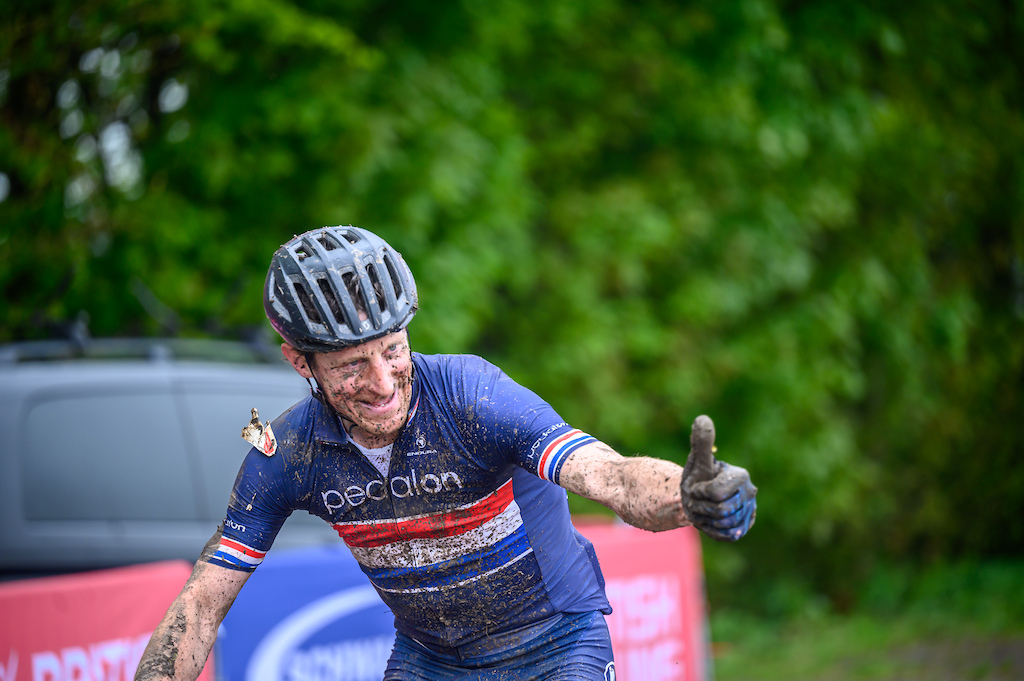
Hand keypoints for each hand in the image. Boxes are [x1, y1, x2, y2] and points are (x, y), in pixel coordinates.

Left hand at [680, 415, 756, 541]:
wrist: (698, 497)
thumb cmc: (698, 474)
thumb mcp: (698, 460)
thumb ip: (701, 442)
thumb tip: (702, 419)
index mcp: (740, 476)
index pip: (716, 494)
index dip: (699, 493)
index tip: (695, 486)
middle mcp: (750, 492)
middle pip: (720, 511)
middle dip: (702, 507)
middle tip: (698, 500)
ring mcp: (750, 510)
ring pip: (723, 524)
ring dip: (706, 519)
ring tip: (704, 509)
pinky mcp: (746, 526)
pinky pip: (728, 535)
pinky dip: (713, 531)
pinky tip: (710, 521)